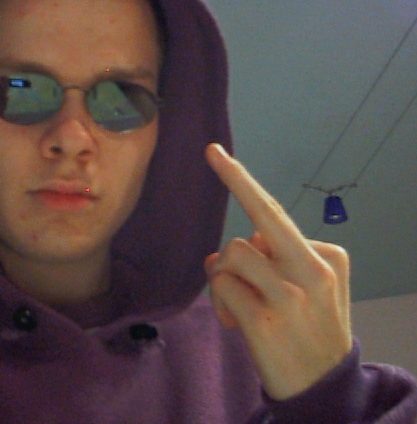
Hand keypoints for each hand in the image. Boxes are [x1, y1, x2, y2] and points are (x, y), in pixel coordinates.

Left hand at [204, 143, 352, 400]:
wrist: (324, 387)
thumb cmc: (312, 332)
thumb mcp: (309, 291)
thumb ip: (272, 262)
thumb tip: (220, 253)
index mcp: (325, 257)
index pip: (275, 213)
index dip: (242, 181)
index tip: (215, 153)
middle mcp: (311, 270)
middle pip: (258, 220)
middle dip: (235, 185)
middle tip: (214, 161)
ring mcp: (288, 294)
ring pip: (230, 254)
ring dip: (223, 279)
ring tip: (240, 307)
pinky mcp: (263, 319)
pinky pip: (221, 286)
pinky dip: (220, 303)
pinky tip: (238, 325)